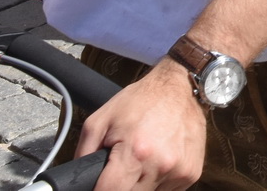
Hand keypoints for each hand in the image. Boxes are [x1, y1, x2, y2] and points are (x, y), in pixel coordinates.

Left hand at [84, 59, 207, 190]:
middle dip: (120, 185)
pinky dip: (157, 181)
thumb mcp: (99, 120)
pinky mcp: (191, 173)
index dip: (99, 190)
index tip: (99, 184)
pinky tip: (157, 161)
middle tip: (121, 167)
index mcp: (136, 153)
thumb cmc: (141, 101)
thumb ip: (82, 154)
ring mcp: (179, 171)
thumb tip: (74, 180)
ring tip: (141, 161)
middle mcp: (160, 165)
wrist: (180, 87)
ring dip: (139, 185)